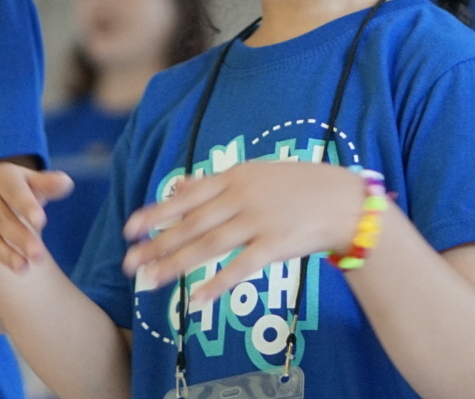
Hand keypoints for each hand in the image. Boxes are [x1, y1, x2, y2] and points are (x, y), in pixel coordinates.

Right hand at [0, 162, 72, 291]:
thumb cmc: (11, 188)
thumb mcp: (27, 181)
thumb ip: (47, 184)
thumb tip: (67, 183)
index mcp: (0, 178)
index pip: (15, 192)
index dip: (27, 207)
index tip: (42, 222)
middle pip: (1, 219)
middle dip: (20, 238)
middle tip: (40, 256)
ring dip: (3, 254)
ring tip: (23, 268)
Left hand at [122, 161, 362, 307]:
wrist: (344, 200)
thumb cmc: (299, 186)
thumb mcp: (256, 173)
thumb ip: (218, 182)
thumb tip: (180, 185)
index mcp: (235, 177)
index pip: (187, 196)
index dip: (157, 213)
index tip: (130, 228)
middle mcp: (242, 197)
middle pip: (192, 223)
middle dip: (158, 244)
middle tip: (130, 264)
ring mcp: (259, 221)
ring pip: (209, 245)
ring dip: (176, 264)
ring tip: (151, 281)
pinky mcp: (276, 245)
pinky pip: (241, 268)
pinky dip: (217, 284)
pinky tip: (197, 300)